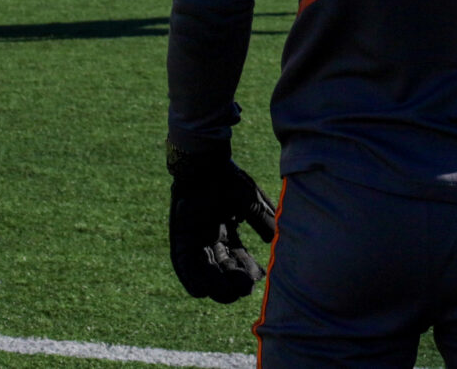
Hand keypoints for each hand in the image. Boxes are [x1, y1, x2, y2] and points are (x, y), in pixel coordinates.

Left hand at [167, 145, 276, 303]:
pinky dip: (191, 279)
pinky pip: (183, 265)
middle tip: (246, 290)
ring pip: (205, 270)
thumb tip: (276, 241)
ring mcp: (193, 239)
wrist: (204, 162)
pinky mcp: (179, 238)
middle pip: (222, 268)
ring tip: (231, 294)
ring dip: (217, 285)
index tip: (259, 278)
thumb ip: (263, 221)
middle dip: (234, 282)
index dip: (248, 269)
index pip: (238, 257)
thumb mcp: (250, 202)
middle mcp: (209, 238)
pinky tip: (202, 292)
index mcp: (226, 230)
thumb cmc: (228, 178)